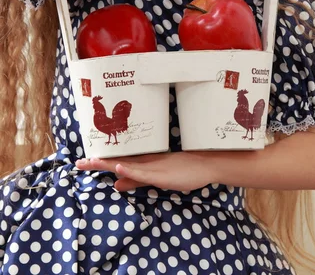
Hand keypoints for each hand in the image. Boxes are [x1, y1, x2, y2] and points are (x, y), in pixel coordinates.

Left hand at [75, 151, 216, 192]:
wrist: (204, 164)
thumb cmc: (183, 171)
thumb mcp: (155, 178)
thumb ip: (136, 181)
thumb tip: (116, 184)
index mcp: (143, 163)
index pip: (117, 162)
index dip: (100, 162)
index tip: (84, 162)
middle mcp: (145, 161)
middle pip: (117, 161)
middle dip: (98, 162)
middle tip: (78, 163)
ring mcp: (152, 166)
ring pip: (126, 164)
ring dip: (108, 163)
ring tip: (92, 161)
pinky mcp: (160, 173)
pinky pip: (143, 172)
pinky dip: (130, 169)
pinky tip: (120, 167)